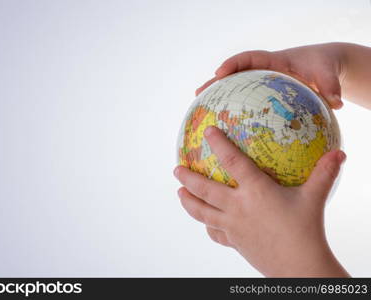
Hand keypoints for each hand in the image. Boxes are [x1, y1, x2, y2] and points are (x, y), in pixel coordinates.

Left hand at [174, 126, 348, 276]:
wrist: (298, 268)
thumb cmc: (306, 231)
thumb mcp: (314, 198)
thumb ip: (324, 174)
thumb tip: (340, 153)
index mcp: (255, 191)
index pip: (232, 162)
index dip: (219, 144)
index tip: (208, 132)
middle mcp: (237, 207)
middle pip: (204, 189)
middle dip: (187, 178)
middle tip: (176, 169)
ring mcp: (232, 226)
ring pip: (202, 212)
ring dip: (188, 202)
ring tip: (179, 193)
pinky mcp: (233, 241)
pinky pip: (214, 233)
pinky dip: (207, 226)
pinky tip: (206, 223)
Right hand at [195, 43, 345, 108]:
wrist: (322, 67)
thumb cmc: (322, 66)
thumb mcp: (326, 72)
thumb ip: (329, 85)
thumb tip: (335, 102)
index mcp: (273, 61)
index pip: (249, 58)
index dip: (233, 64)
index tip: (221, 73)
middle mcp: (261, 72)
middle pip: (233, 75)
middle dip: (215, 84)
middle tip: (198, 94)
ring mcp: (259, 85)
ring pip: (234, 90)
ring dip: (216, 100)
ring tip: (199, 111)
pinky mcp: (260, 98)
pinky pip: (243, 103)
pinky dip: (231, 113)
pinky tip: (222, 129)